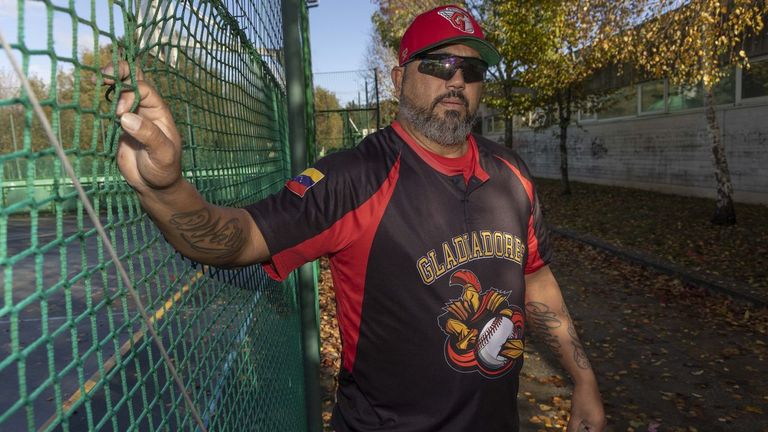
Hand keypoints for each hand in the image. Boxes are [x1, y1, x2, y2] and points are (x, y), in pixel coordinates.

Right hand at [102, 61, 182, 192]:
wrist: (154, 186)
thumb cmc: (164, 169)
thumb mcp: (162, 154)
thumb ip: (148, 135)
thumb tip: (125, 117)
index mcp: (159, 112)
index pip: (144, 90)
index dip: (129, 94)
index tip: (120, 114)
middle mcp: (145, 109)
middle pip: (135, 80)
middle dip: (120, 72)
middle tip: (103, 75)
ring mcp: (132, 116)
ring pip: (121, 89)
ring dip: (110, 81)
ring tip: (95, 79)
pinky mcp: (119, 125)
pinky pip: (111, 106)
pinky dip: (103, 97)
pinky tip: (94, 90)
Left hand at [567, 381, 606, 431]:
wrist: (587, 382)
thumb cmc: (582, 398)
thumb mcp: (575, 416)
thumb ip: (572, 428)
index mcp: (599, 425)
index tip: (572, 430)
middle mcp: (602, 422)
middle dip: (581, 430)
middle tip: (572, 426)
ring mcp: (600, 417)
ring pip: (589, 428)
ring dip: (581, 427)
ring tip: (574, 421)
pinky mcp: (597, 412)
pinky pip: (590, 422)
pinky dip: (583, 422)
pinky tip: (576, 419)